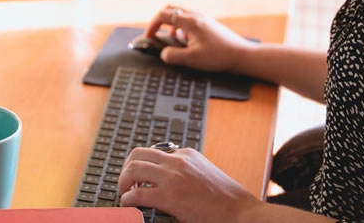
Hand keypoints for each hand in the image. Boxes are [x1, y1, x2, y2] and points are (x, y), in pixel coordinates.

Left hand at [118, 146, 262, 222]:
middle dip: (127, 168)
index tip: (139, 177)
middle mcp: (177, 161)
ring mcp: (172, 177)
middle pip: (137, 154)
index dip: (143, 165)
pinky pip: (137, 194)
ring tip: (125, 193)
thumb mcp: (205, 172)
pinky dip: (127, 199)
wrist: (241, 212)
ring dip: (123, 181)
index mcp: (186, 154)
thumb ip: (187, 169)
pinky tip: (129, 205)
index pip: (154, 151)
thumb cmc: (226, 198)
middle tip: (127, 182)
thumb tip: (167, 177)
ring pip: (132, 169)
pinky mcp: (169, 197)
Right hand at [140, 5, 255, 73]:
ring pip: (179, 14)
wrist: (242, 55)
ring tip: (172, 40)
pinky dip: (180, 27)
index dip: (151, 26)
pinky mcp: (208, 24)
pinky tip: (185, 41)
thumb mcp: (192, 60)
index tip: (148, 38)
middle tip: (155, 34)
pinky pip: (188, 20)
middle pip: (170, 9)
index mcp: (190, 21)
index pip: (163, 15)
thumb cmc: (219, 57)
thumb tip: (163, 54)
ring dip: (170, 25)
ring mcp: (203, 18)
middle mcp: (196, 16)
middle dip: (159, 21)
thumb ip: (173, 56)